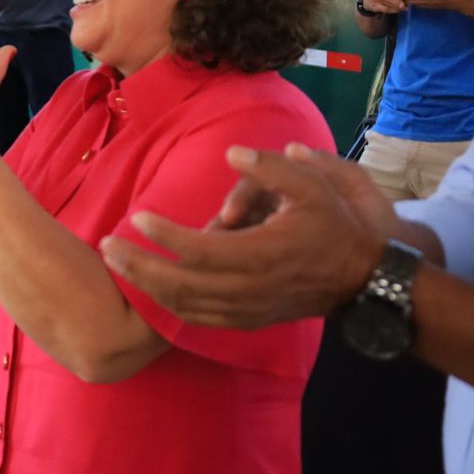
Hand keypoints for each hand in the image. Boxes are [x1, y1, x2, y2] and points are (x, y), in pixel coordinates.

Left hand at [98, 144, 388, 328]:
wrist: (369, 278)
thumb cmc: (339, 224)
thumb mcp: (317, 185)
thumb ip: (272, 168)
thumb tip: (231, 153)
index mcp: (265, 254)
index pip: (202, 250)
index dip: (166, 236)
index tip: (137, 216)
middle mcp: (253, 288)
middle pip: (182, 285)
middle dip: (139, 267)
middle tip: (104, 246)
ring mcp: (250, 309)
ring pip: (186, 307)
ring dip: (146, 286)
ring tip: (115, 262)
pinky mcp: (249, 320)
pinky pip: (200, 318)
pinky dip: (168, 305)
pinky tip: (146, 286)